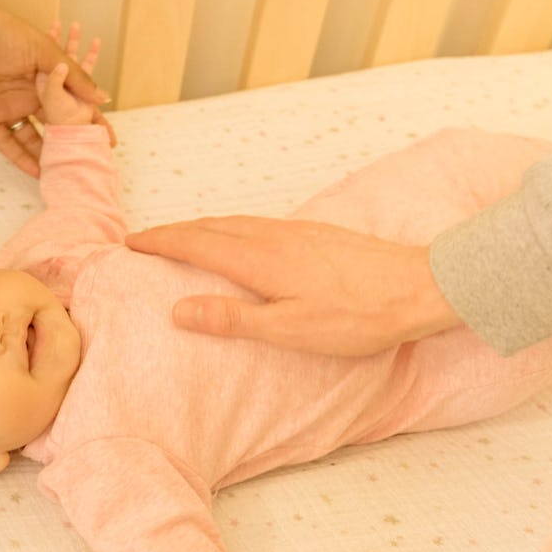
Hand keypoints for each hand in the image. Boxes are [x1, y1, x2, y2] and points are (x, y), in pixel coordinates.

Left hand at [0, 0, 113, 176]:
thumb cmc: (2, 34)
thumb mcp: (45, 51)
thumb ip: (73, 77)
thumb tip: (102, 99)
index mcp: (45, 76)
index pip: (72, 103)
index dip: (88, 121)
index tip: (106, 141)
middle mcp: (28, 94)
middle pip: (53, 124)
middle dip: (69, 144)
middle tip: (87, 163)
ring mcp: (8, 108)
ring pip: (31, 138)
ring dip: (45, 155)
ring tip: (63, 172)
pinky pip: (6, 144)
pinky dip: (20, 159)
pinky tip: (36, 171)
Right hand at [124, 216, 462, 355]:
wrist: (420, 286)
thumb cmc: (357, 316)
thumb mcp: (289, 330)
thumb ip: (231, 319)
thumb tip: (178, 310)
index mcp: (258, 259)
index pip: (194, 244)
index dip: (159, 242)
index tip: (130, 243)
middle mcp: (270, 236)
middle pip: (209, 227)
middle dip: (172, 232)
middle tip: (143, 240)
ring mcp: (294, 231)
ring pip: (232, 222)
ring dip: (199, 228)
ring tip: (179, 238)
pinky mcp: (313, 233)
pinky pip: (254, 223)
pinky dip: (227, 228)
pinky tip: (235, 238)